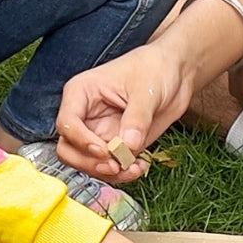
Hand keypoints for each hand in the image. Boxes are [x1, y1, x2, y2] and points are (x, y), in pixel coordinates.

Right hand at [57, 44, 192, 180]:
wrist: (175, 73)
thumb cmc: (153, 68)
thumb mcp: (145, 91)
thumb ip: (136, 119)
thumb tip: (128, 145)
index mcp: (81, 93)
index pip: (67, 123)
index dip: (81, 141)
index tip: (105, 151)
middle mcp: (85, 116)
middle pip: (69, 149)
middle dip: (89, 163)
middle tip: (115, 166)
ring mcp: (100, 133)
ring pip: (88, 163)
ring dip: (109, 173)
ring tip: (134, 168)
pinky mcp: (117, 145)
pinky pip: (111, 167)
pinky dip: (123, 173)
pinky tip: (140, 166)